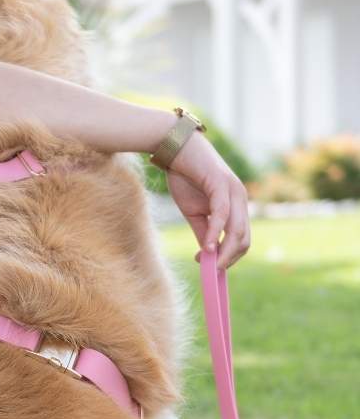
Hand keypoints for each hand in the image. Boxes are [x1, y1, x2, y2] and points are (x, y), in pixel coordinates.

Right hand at [164, 132, 250, 268]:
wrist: (174, 149)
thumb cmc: (184, 177)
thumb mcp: (193, 211)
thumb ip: (203, 230)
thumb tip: (207, 254)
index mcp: (236, 205)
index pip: (241, 239)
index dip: (230, 257)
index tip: (211, 269)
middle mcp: (241, 199)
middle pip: (244, 238)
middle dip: (230, 258)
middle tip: (212, 270)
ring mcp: (233, 191)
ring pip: (237, 229)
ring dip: (225, 251)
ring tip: (210, 264)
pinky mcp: (222, 184)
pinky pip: (222, 214)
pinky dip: (214, 233)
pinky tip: (205, 246)